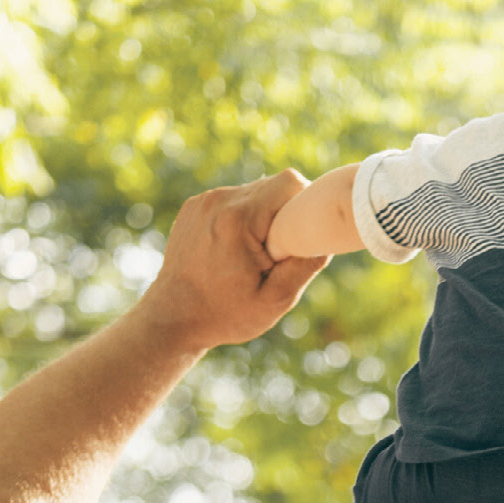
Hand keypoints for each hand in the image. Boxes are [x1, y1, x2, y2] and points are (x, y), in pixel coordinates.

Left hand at [134, 174, 326, 353]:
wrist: (173, 317)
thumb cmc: (226, 314)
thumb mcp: (276, 300)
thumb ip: (306, 265)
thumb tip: (330, 237)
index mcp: (239, 219)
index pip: (291, 184)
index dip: (306, 207)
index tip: (301, 239)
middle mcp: (219, 200)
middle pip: (273, 185)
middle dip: (286, 215)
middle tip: (277, 254)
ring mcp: (203, 200)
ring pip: (254, 192)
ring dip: (264, 218)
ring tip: (253, 256)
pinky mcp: (194, 206)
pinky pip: (233, 201)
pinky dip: (243, 220)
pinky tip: (234, 251)